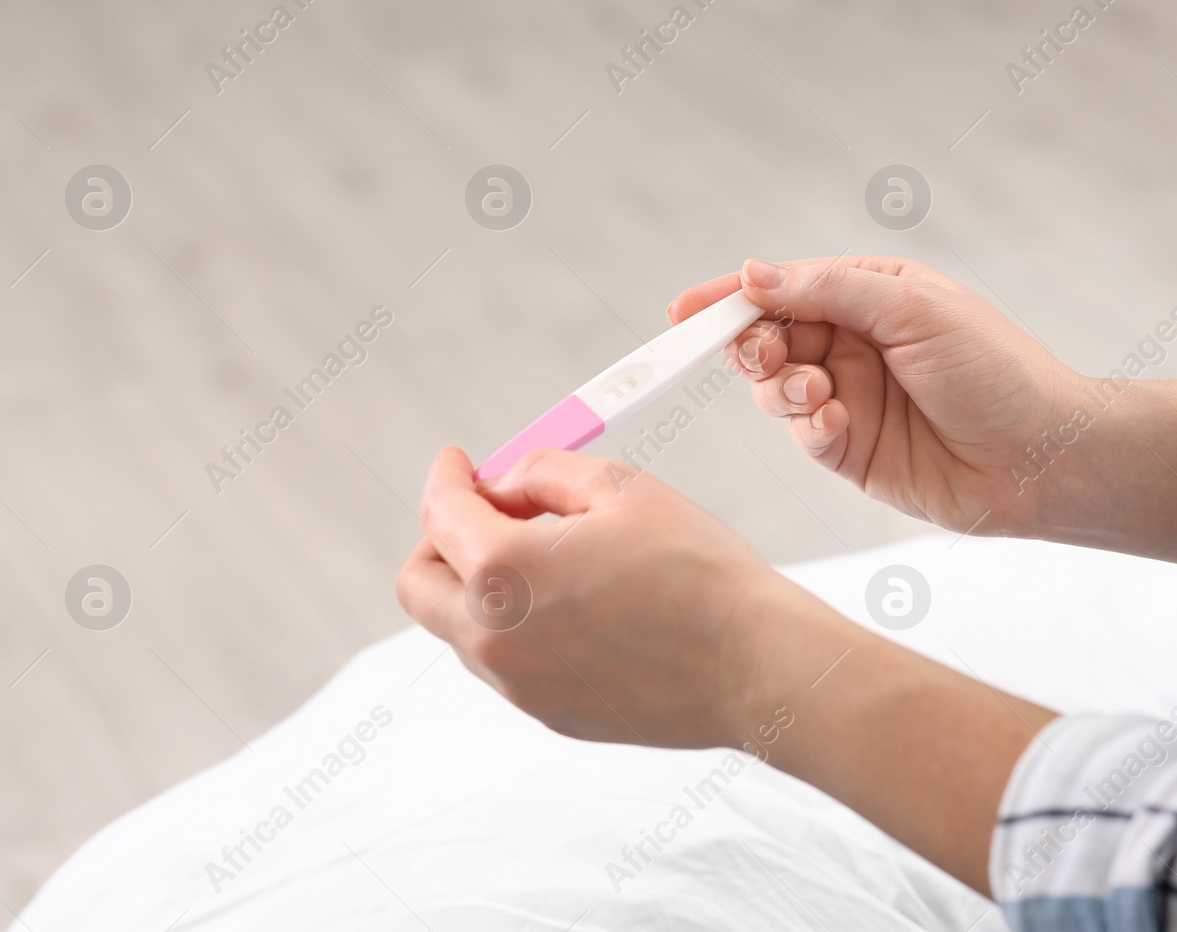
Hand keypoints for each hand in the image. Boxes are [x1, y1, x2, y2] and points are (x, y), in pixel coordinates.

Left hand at [396, 446, 856, 747]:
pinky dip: (517, 627)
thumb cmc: (698, 572)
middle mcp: (494, 638)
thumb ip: (544, 472)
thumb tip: (507, 484)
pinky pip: (507, 663)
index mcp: (502, 571)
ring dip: (479, 586)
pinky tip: (577, 605)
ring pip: (461, 628)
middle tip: (486, 512)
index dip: (447, 476)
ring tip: (550, 556)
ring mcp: (519, 685)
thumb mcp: (620, 487)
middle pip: (421, 585)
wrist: (755, 666)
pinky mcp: (550, 714)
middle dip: (439, 540)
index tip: (459, 463)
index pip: (439, 513)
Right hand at [670, 257, 1080, 535]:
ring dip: (780, 387)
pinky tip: (833, 422)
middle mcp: (854, 344)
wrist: (1042, 457)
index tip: (683, 311)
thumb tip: (755, 274)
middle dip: (752, 345)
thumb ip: (829, 289)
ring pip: (775, 388)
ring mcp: (850, 397)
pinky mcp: (851, 450)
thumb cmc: (995, 370)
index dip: (731, 297)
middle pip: (768, 337)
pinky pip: (802, 433)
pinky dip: (805, 426)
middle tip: (764, 355)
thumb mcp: (913, 308)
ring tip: (817, 392)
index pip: (784, 287)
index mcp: (870, 294)